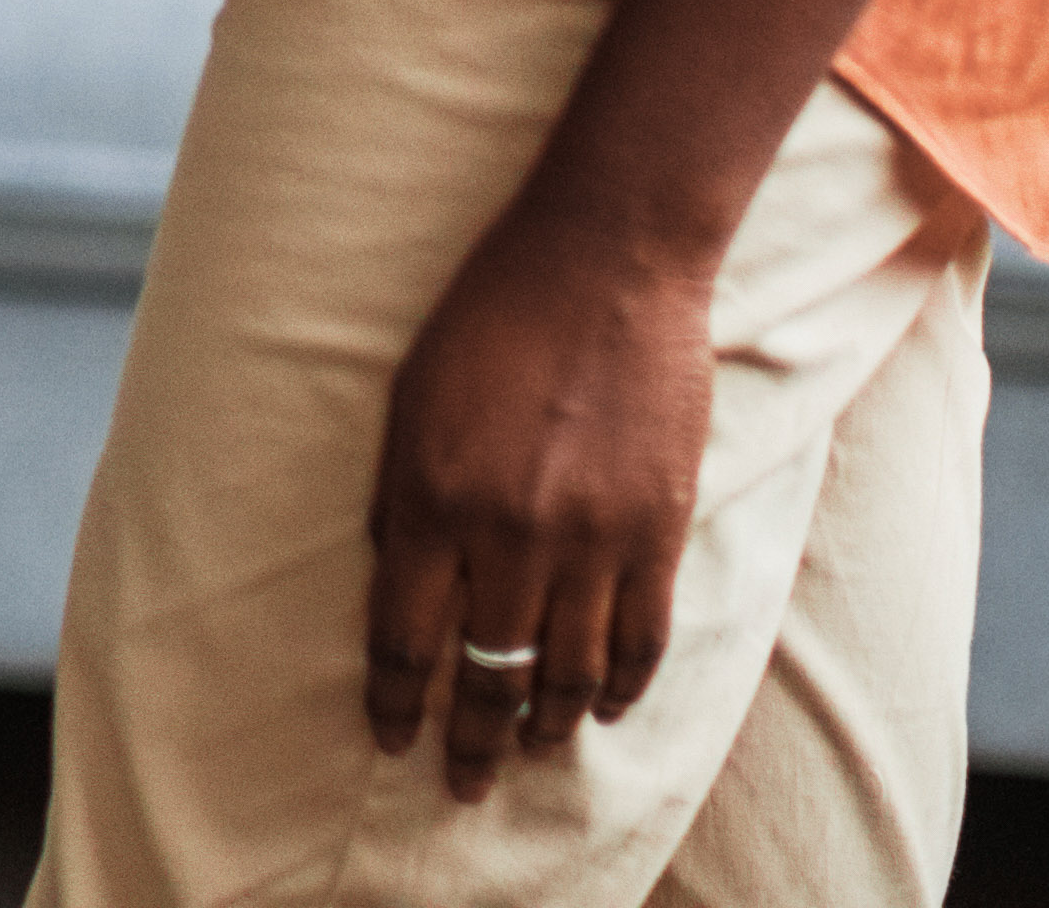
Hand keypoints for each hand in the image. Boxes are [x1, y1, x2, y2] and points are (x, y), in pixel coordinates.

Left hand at [362, 187, 711, 799]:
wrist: (606, 263)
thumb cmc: (489, 315)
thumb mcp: (411, 397)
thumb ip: (402, 497)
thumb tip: (397, 580)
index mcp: (433, 495)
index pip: (404, 635)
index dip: (395, 699)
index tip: (389, 738)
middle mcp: (509, 532)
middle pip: (487, 673)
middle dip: (469, 740)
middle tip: (462, 786)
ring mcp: (591, 538)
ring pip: (565, 672)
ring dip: (541, 723)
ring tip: (524, 750)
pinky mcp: (658, 531)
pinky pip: (640, 641)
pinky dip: (619, 689)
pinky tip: (598, 710)